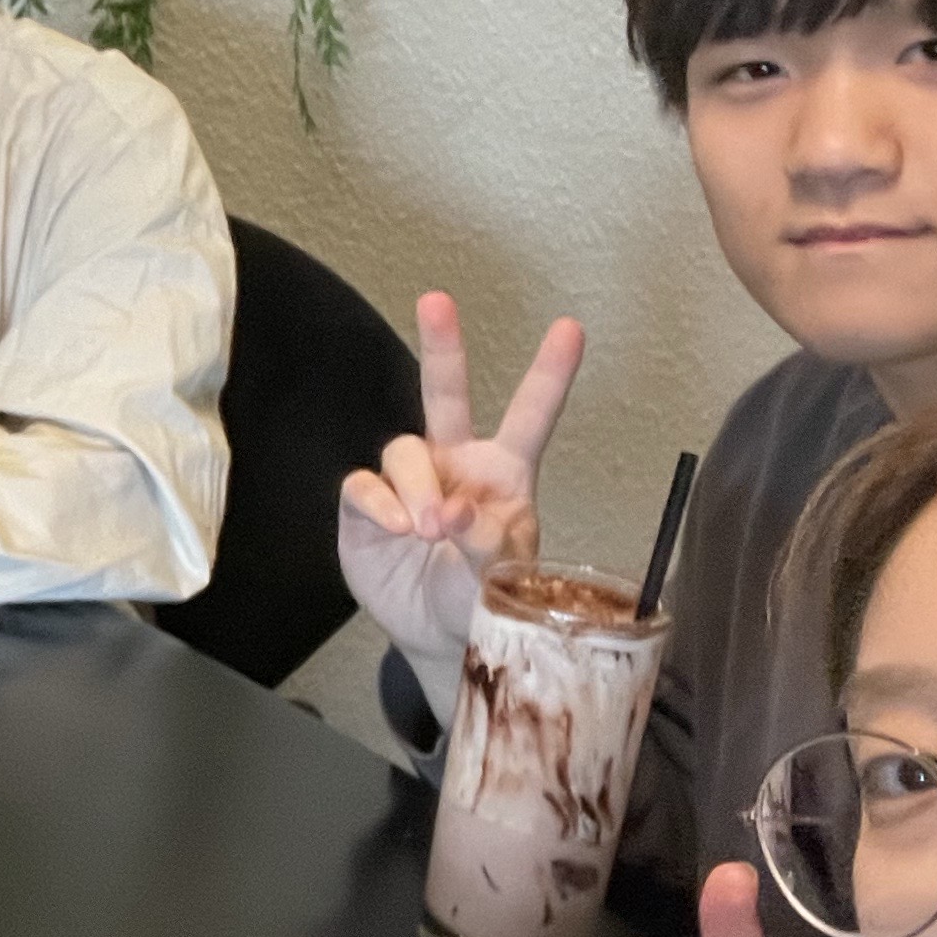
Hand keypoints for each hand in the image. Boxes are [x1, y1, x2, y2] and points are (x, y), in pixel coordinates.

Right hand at [338, 292, 583, 714]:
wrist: (436, 635)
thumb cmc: (481, 600)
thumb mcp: (503, 580)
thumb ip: (486, 546)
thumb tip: (449, 513)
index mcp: (505, 476)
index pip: (529, 417)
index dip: (549, 374)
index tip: (571, 329)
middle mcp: (456, 466)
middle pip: (446, 396)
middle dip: (442, 348)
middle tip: (435, 301)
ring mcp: (409, 483)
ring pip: (404, 451)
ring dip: (417, 486)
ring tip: (426, 530)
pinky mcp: (367, 506)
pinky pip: (365, 485)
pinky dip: (381, 504)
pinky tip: (397, 529)